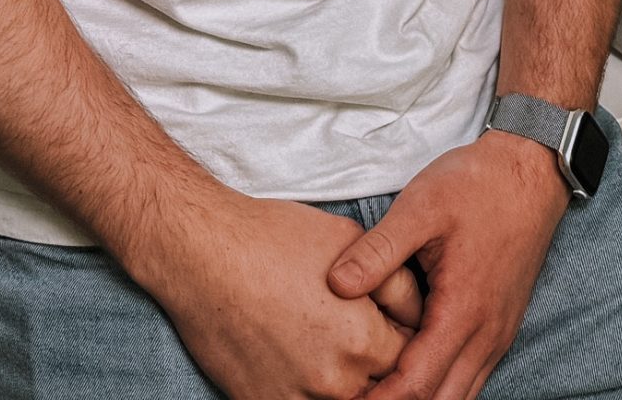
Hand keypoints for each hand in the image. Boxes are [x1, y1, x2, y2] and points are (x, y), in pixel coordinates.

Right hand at [133, 193, 414, 399]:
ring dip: (345, 384)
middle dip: (378, 366)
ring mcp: (297, 398)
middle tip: (354, 336)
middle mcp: (336, 380)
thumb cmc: (273, 238)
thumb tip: (420, 315)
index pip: (410, 359)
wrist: (201, 251)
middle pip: (381, 389)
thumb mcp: (349, 243)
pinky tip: (298, 360)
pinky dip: (308, 394)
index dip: (404, 340)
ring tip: (325, 348)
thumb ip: (397, 285)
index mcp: (364, 341)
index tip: (391, 327)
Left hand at [324, 132, 568, 399]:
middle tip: (352, 398)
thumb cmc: (476, 186)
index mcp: (463, 311)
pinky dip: (441, 386)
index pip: (418, 384)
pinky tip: (411, 373)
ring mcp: (497, 334)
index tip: (343, 399)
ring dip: (421, 399)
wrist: (530, 173)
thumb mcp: (419, 207)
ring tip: (377, 391)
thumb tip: (336, 285)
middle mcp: (486, 334)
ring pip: (460, 394)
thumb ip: (377, 250)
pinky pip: (471, 375)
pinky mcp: (499, 326)